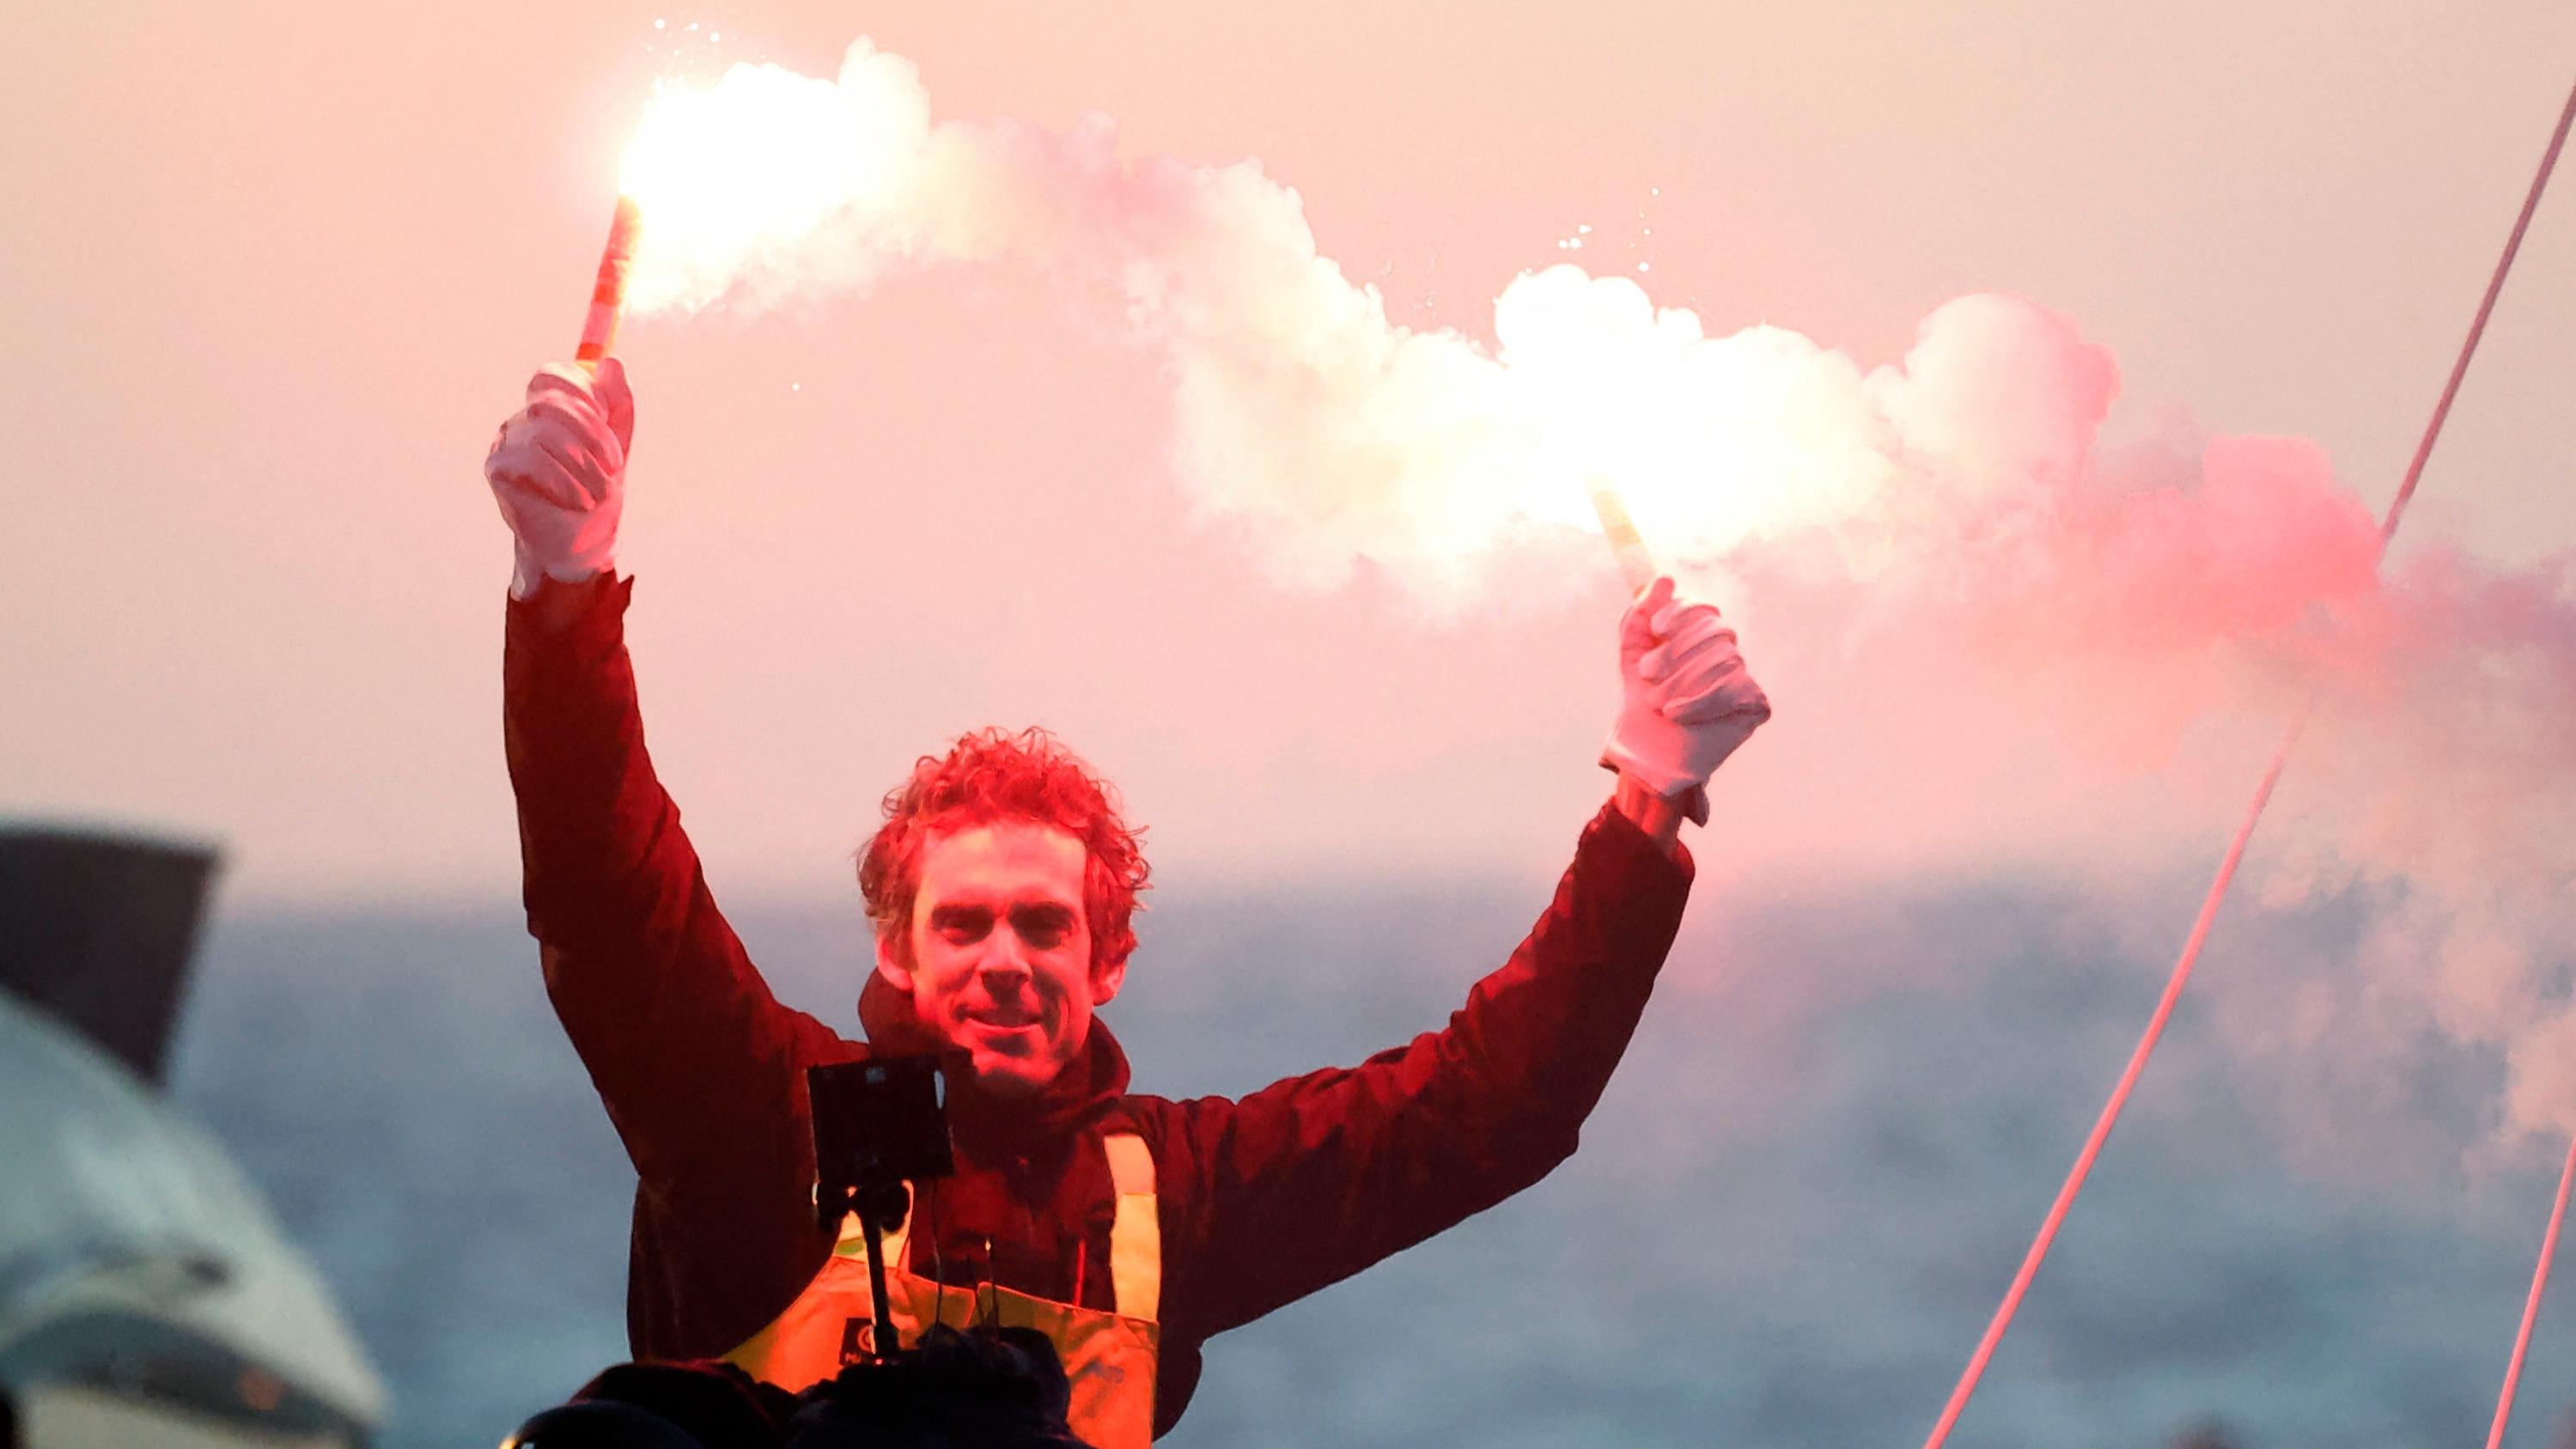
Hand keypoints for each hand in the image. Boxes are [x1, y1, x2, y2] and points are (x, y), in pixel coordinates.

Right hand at [484, 358, 633, 599]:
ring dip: (583, 466)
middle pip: (551, 401)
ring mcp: (507, 442)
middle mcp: (524, 418)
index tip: (608, 424)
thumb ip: (618, 405)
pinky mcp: (498, 469)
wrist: (583, 543)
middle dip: (592, 435)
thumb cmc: (597, 493)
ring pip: (544, 433)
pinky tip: (578, 500)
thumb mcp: (617, 445)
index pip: (555, 374)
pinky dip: (563, 481)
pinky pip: (531, 460)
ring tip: (598, 493)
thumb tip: (610, 362)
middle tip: (613, 467)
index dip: (585, 392)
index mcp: (551, 407)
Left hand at [1602, 575, 1769, 824]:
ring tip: (1658, 703)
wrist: (1649, 752)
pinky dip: (1702, 701)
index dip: (1682, 612)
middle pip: (1716, 631)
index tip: (1656, 628)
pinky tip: (1678, 714)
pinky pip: (1737, 689)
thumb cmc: (1642, 701)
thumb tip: (1665, 579)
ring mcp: (1743, 676)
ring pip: (1725, 659)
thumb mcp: (1633, 654)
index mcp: (1699, 635)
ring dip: (1683, 681)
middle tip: (1647, 674)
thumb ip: (1641, 615)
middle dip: (1676, 652)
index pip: (1703, 608)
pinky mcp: (1755, 704)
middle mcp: (1725, 651)